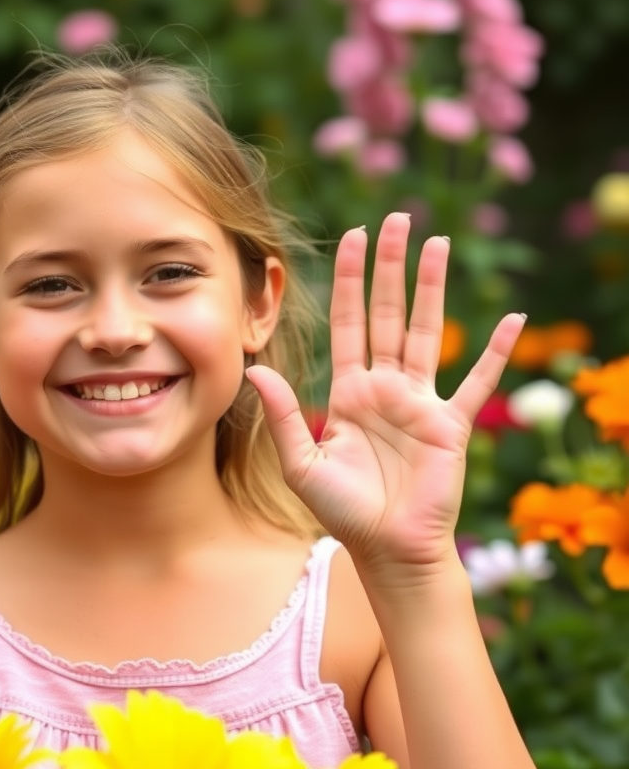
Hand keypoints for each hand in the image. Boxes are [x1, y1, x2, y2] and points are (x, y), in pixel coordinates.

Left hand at [247, 212, 524, 577]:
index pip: (347, 320)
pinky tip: (512, 318)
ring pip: (429, 331)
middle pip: (388, 312)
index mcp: (348, 390)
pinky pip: (477, 381)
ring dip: (433, 288)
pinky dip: (496, 352)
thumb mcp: (301, 462)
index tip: (351, 237)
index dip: (348, 280)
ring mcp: (420, 401)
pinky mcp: (451, 424)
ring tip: (439, 243)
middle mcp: (385, 386)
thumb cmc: (343, 510)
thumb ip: (281, 415)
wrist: (388, 550)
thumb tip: (255, 371)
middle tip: (395, 218)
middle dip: (389, 267)